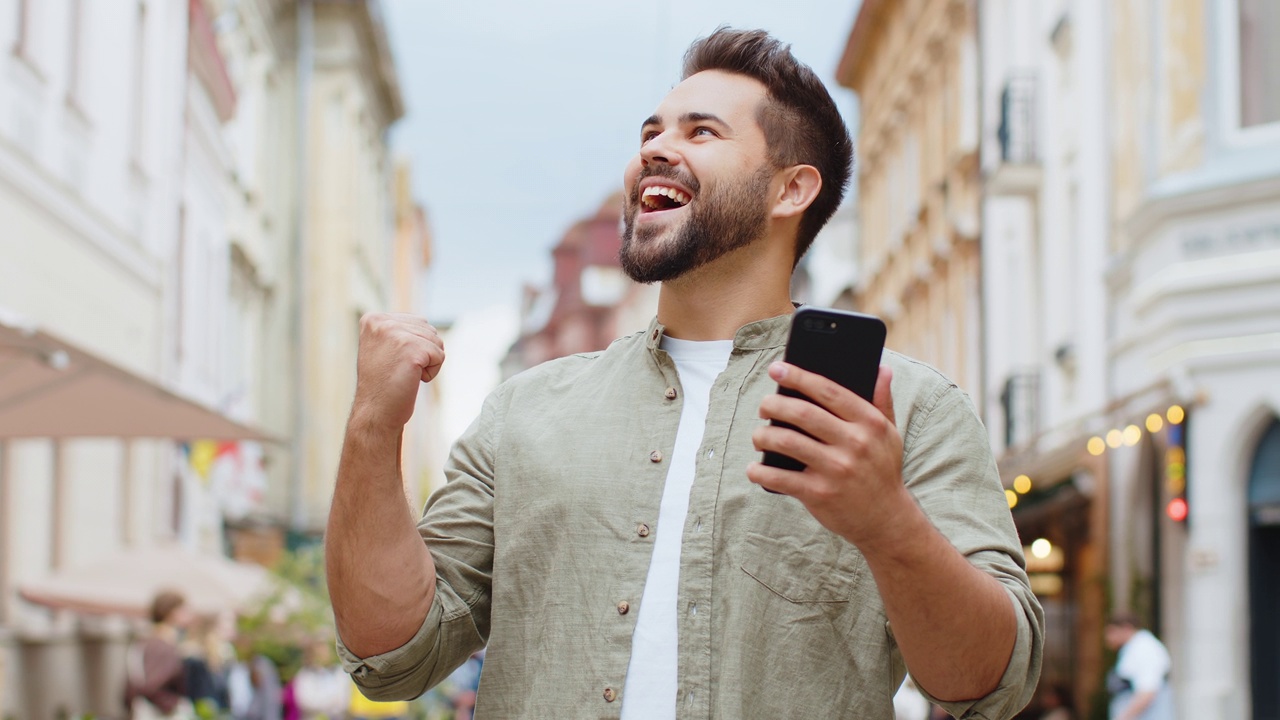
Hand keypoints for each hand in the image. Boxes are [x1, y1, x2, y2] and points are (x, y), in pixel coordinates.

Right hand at [350, 312, 444, 433]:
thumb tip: (424, 324)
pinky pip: (440, 356)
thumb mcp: (383, 348)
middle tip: (399, 370)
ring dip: (427, 363)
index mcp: (373, 319)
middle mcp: (382, 322)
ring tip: (404, 375)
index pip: (417, 322)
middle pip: (429, 330)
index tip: (392, 362)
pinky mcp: (412, 348)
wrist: (375, 413)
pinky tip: (412, 380)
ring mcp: (396, 333)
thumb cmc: (382, 384)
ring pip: (436, 342)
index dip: (414, 346)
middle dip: (423, 353)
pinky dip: (432, 372)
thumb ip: (397, 330)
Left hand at [746, 362, 910, 546]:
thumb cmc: (882, 470)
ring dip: (763, 436)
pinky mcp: (820, 494)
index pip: (829, 391)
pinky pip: (780, 478)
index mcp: (869, 423)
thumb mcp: (890, 434)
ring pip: (786, 441)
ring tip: (759, 436)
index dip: (799, 377)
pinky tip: (754, 468)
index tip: (777, 368)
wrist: (887, 519)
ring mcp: (836, 469)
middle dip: (773, 404)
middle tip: (763, 406)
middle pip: (802, 413)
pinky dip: (760, 472)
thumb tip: (881, 369)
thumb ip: (882, 401)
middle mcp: (854, 443)